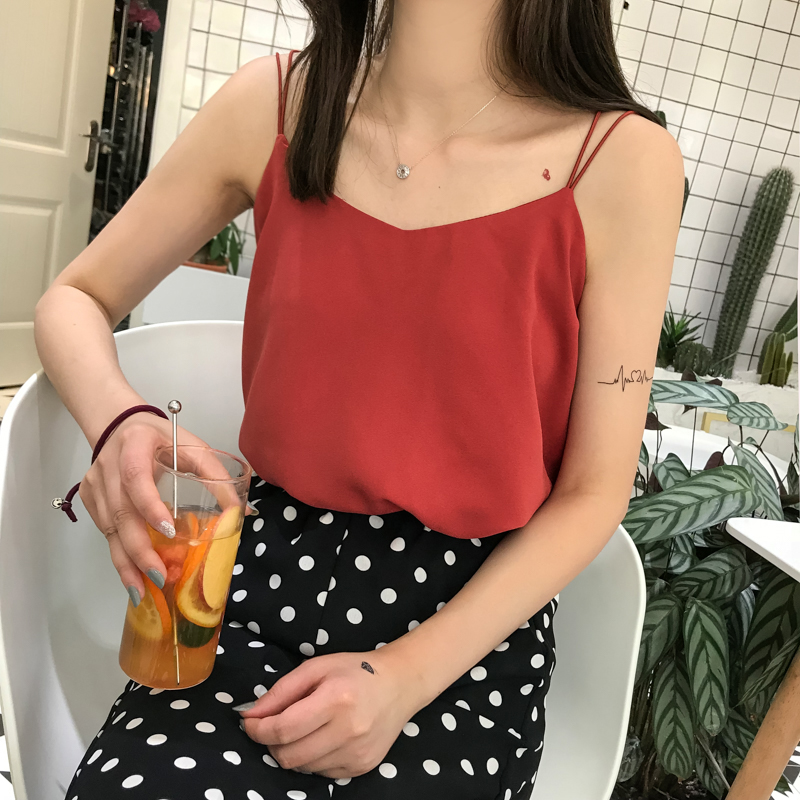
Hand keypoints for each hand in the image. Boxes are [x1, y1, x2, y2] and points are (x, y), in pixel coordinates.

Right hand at [78, 411, 218, 603]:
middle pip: (120, 513)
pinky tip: (134, 575)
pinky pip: (105, 531)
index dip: (149, 505)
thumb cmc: (161, 438)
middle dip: (139, 550)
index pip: (135, 478)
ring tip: (144, 589)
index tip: (167, 530)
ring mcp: (95, 484)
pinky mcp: (89, 498)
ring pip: (109, 529)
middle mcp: (108, 465)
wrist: (119, 426)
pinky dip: (120, 555)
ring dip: (127, 562)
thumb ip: (215, 475)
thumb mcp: (192, 446)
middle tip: (160, 576)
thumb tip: (241, 512)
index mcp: (134, 444)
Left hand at [237, 649, 423, 779]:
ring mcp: (357, 752)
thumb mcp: (316, 667)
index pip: (283, 729)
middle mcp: (348, 730)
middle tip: (274, 726)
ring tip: (303, 729)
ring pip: (303, 768)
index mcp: (336, 699)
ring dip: (292, 751)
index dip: (258, 729)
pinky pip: (321, 773)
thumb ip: (281, 691)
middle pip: (289, 755)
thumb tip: (251, 714)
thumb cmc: (354, 671)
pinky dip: (312, 759)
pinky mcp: (362, 767)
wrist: (399, 685)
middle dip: (271, 743)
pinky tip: (323, 738)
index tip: (250, 722)